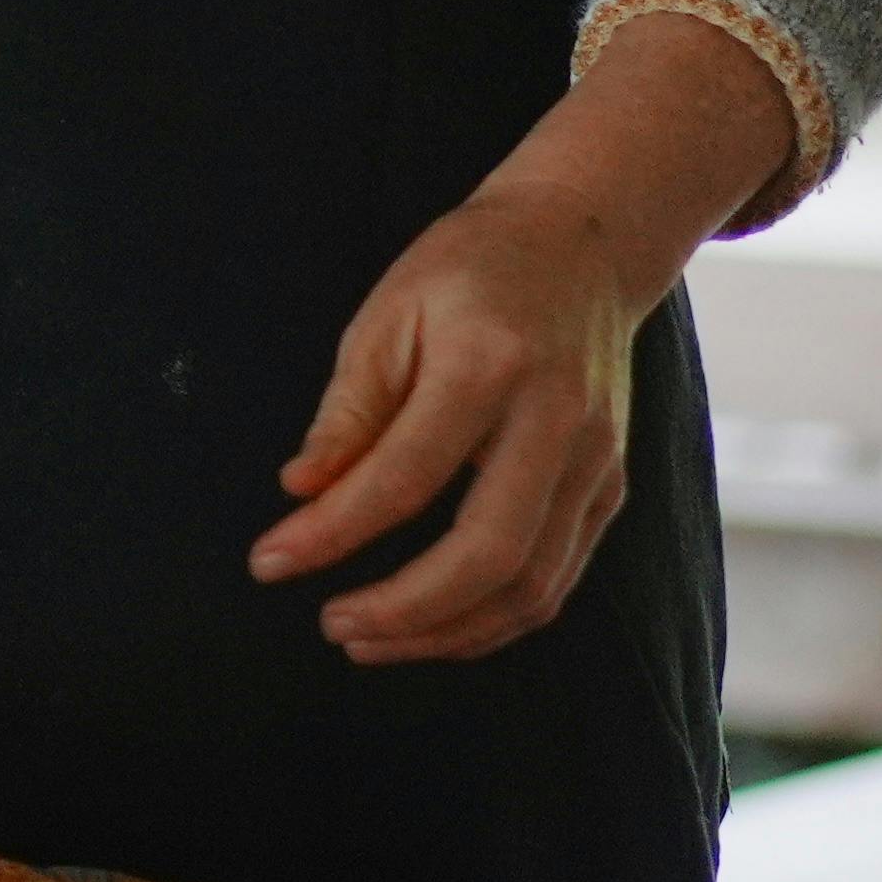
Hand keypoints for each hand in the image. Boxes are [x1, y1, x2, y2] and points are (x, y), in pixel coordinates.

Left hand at [250, 13, 793, 662]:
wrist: (584, 242)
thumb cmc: (471, 270)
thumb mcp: (389, 314)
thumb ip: (349, 411)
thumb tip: (301, 494)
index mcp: (490, 363)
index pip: (404, 476)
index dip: (332, 533)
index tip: (270, 562)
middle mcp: (557, 420)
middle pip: (488, 553)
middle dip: (403, 610)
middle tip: (332, 626)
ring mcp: (596, 461)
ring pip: (532, 587)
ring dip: (446, 633)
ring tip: (369, 638)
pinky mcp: (611, 487)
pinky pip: (556, 581)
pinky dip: (491, 619)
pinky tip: (432, 622)